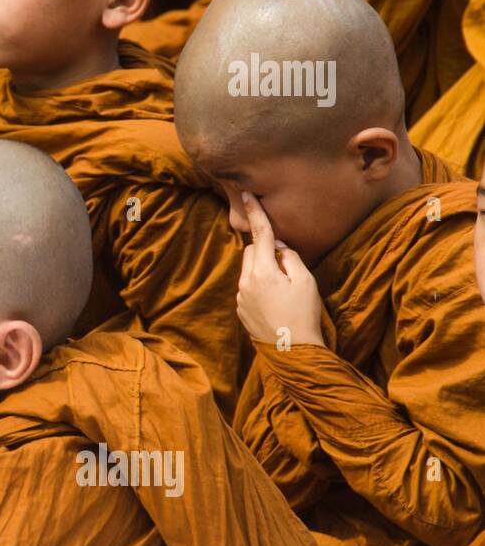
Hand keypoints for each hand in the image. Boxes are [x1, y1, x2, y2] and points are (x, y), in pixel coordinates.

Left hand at [235, 193, 323, 348]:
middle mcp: (245, 282)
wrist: (292, 350)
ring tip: (283, 288)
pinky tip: (275, 301)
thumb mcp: (305, 281)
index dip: (255, 213)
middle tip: (286, 265)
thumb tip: (278, 247)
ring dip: (262, 269)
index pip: (259, 234)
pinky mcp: (240, 310)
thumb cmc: (304, 314)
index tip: (246, 195)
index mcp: (261, 271)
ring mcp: (240, 297)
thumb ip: (290, 257)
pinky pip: (247, 288)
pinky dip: (259, 286)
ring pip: (248, 270)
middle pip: (251, 252)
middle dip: (265, 250)